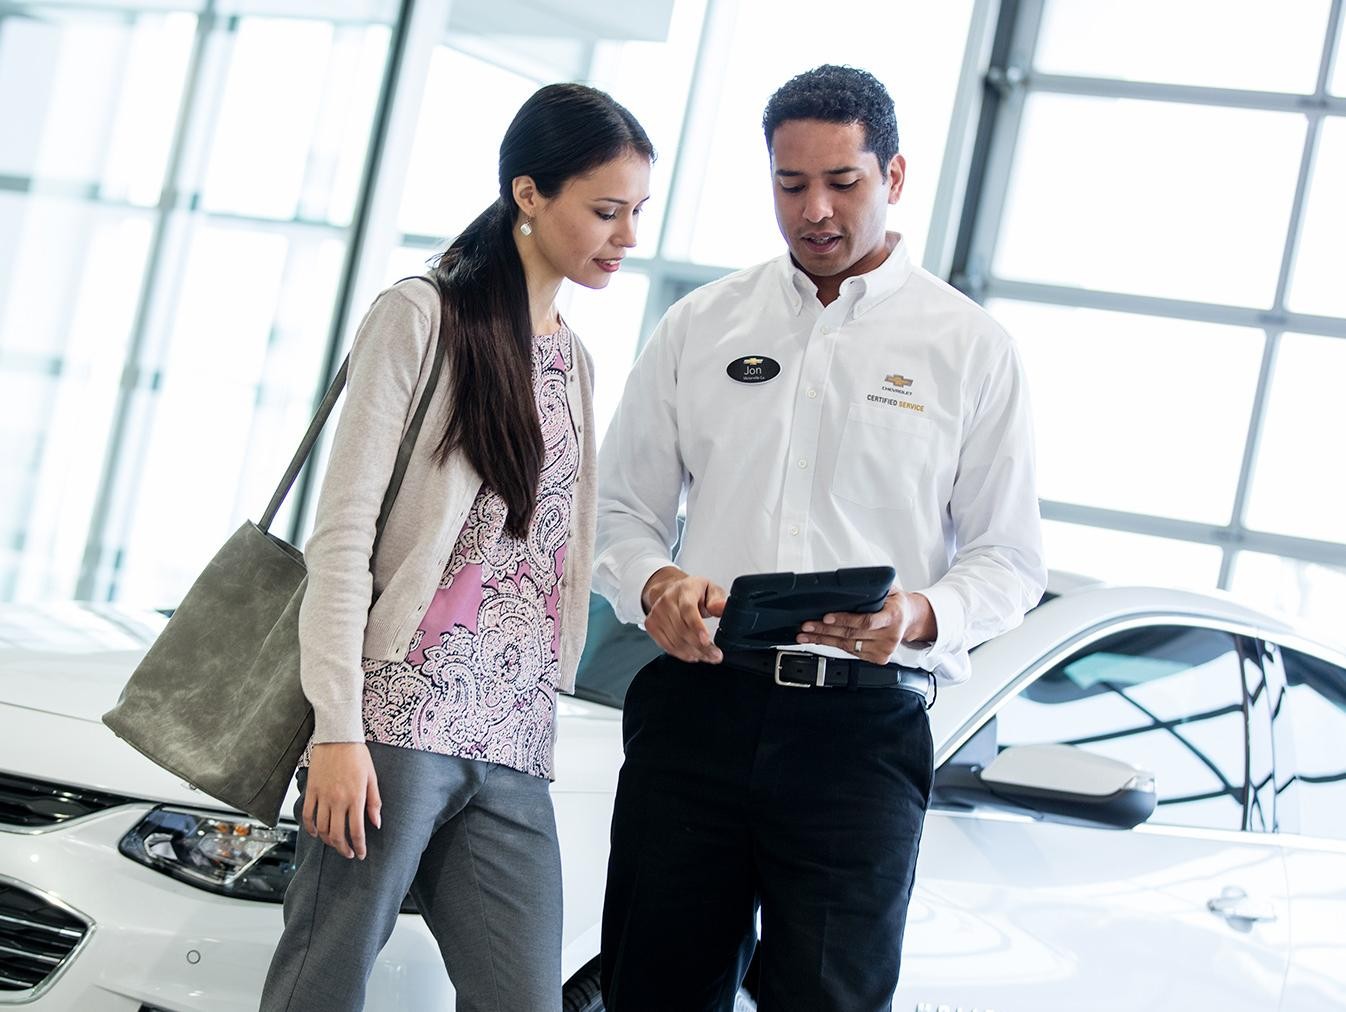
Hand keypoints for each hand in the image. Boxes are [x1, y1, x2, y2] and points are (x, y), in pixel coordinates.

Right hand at [303, 742, 381, 859]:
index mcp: (355, 797)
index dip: (359, 846)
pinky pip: (307, 815)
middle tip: (348, 853)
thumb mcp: (372, 777)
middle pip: (337, 835)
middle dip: (343, 848)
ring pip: (322, 828)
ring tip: (335, 844)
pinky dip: (310, 828)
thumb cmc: (357, 755)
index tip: (360, 854)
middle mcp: (338, 800)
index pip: (356, 831)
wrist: (337, 737)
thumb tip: (376, 823)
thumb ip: (374, 802)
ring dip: (328, 841)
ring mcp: (322, 796)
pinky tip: (316, 833)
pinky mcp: (311, 791)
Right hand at [641, 566, 727, 663]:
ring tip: (708, 657)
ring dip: (693, 653)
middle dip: (700, 647)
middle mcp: (667, 601)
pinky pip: (666, 646)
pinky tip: (693, 655)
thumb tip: (720, 608)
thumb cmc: (695, 592)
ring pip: (674, 641)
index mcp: (684, 590)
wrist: (672, 591)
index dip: (696, 627)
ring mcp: (656, 613)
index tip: (706, 640)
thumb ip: (718, 600)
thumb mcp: (711, 590)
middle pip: (682, 629)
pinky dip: (681, 654)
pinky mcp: (651, 624)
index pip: (688, 610)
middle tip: (716, 656)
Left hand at [796, 591, 936, 661]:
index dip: (845, 620)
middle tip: (806, 625)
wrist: (910, 620)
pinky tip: (818, 641)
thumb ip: (873, 589)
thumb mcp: (889, 590)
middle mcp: (890, 636)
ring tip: (805, 635)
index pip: (867, 621)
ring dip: (823, 639)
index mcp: (894, 616)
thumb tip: (850, 583)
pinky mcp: (878, 659)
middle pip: (852, 634)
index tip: (826, 617)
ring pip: (847, 645)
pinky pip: (850, 652)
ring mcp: (884, 650)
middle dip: (825, 630)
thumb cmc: (895, 602)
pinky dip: (832, 645)